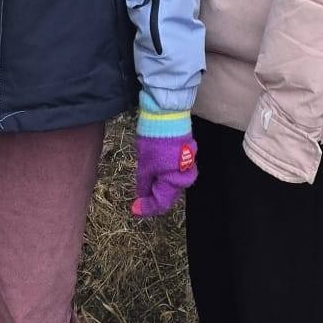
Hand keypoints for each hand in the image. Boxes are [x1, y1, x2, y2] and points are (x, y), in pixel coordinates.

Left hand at [130, 95, 197, 217]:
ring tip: (146, 180)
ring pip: (173, 182)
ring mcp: (187, 163)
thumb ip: (144, 183)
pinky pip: (176, 170)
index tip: (135, 208)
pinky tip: (156, 168)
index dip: (147, 208)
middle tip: (140, 196)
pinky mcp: (187, 152)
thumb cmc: (154, 140)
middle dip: (154, 197)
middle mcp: (184, 175)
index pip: (161, 203)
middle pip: (169, 194)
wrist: (167, 113)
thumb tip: (143, 195)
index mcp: (173, 181)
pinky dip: (165, 173)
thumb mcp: (144, 164)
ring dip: (160, 185)